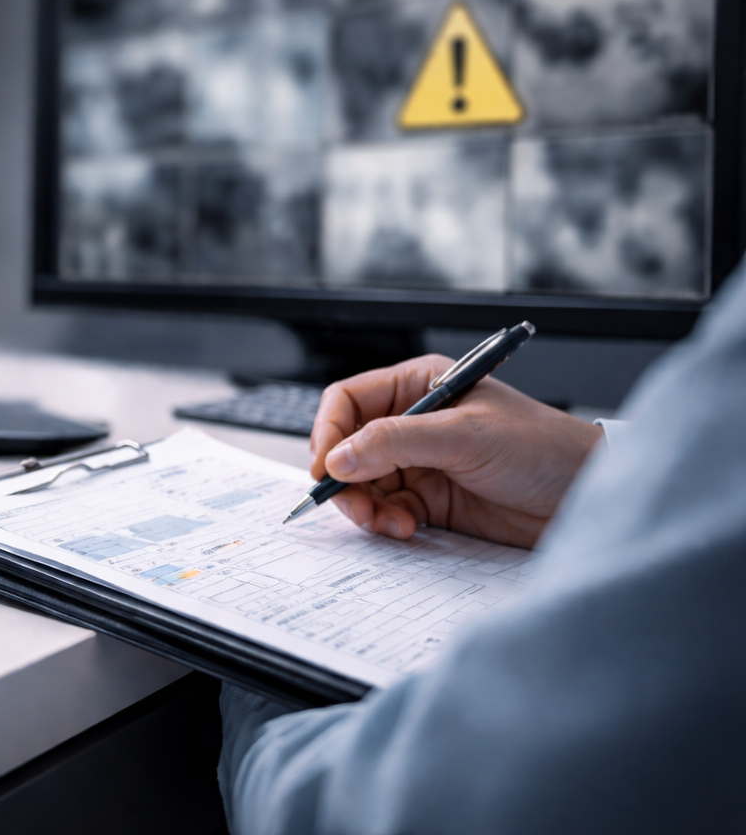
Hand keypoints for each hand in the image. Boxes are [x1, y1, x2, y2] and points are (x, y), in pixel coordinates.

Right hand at [308, 355, 602, 548]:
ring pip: (364, 484)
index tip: (326, 468)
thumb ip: (395, 443)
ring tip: (387, 524)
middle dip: (346, 479)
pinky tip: (406, 529)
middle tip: (355, 508)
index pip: (349, 402)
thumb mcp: (465, 437)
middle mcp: (415, 422)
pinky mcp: (434, 500)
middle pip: (349, 448)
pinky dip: (388, 523)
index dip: (329, 433)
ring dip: (366, 507)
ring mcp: (422, 463)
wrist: (589, 495)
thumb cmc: (544, 448)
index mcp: (419, 385)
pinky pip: (389, 510)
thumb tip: (338, 458)